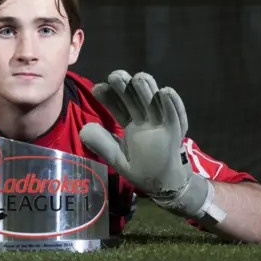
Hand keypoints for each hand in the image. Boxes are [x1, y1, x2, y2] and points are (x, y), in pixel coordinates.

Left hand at [79, 70, 220, 220]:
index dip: (109, 97)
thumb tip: (84, 128)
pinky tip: (165, 92)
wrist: (166, 184)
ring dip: (147, 90)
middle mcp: (145, 120)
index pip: (118, 107)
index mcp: (131, 124)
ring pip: (154, 102)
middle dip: (126, 87)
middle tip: (115, 76)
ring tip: (139, 78)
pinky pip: (175, 116)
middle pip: (135, 99)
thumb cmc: (142, 170)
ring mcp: (161, 123)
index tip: (98, 87)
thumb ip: (103, 145)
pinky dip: (172, 104)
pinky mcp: (176, 131)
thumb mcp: (118, 159)